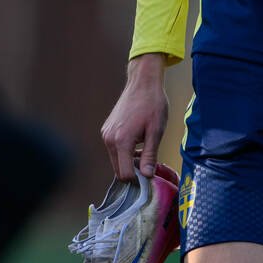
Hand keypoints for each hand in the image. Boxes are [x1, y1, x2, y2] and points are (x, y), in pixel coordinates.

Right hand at [101, 54, 169, 179]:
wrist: (143, 83)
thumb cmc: (152, 104)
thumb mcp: (156, 132)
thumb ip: (150, 156)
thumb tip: (147, 176)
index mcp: (121, 141)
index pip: (124, 174)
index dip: (137, 179)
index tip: (149, 174)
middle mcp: (109, 139)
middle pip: (118, 169)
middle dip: (133, 171)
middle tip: (149, 163)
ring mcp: (106, 133)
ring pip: (116, 159)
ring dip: (129, 160)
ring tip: (144, 149)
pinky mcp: (106, 129)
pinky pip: (114, 149)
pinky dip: (124, 151)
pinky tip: (137, 141)